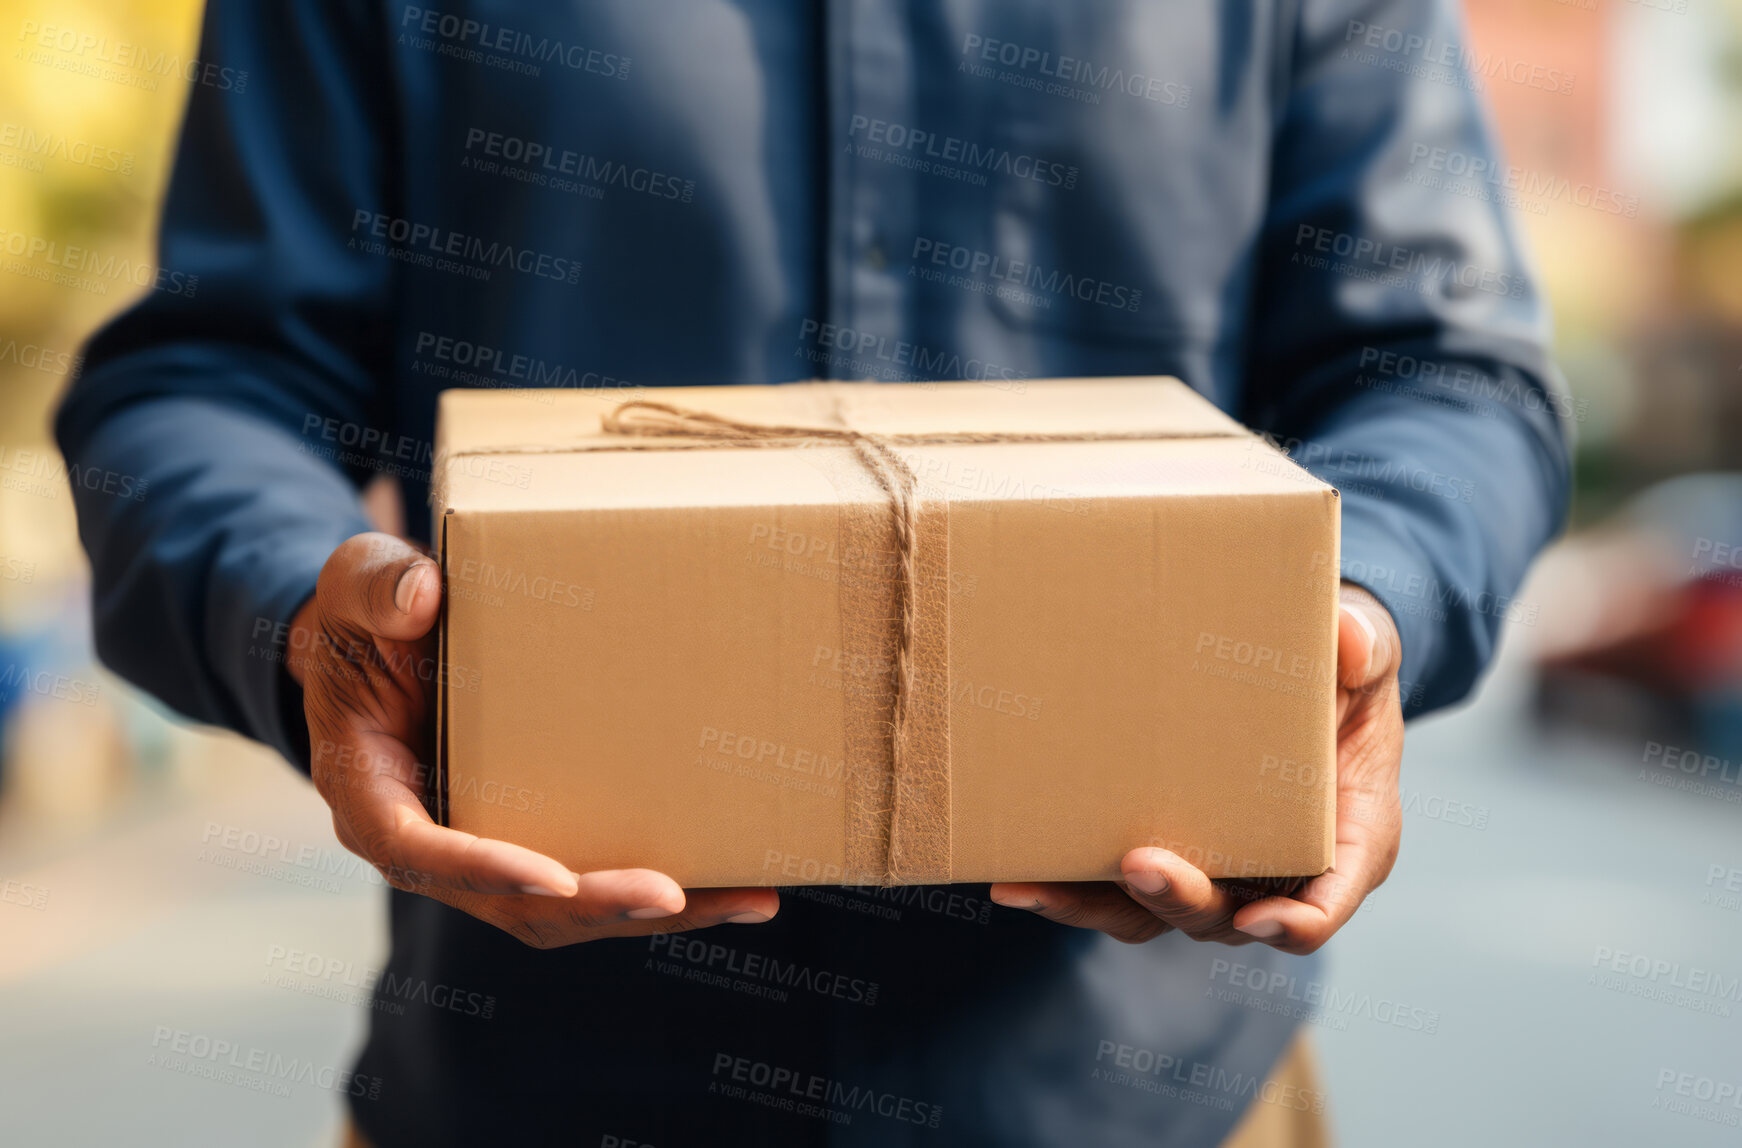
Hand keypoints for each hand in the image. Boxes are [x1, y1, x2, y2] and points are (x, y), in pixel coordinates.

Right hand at [290, 532, 777, 947]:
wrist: (377, 646)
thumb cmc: (363, 616)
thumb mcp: (357, 587)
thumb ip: (376, 588)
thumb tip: (424, 593)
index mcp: (373, 797)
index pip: (425, 856)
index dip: (488, 872)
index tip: (555, 878)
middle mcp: (430, 844)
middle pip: (514, 905)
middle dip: (595, 906)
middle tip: (673, 896)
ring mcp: (487, 848)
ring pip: (569, 908)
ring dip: (652, 912)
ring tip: (747, 898)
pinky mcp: (534, 837)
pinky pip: (597, 875)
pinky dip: (667, 886)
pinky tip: (743, 881)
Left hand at [989, 582, 1403, 953]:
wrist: (1304, 675)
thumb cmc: (1343, 672)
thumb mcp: (1367, 654)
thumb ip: (1365, 648)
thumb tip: (1346, 637)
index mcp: (1347, 838)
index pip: (1329, 900)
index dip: (1302, 921)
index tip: (1264, 919)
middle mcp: (1279, 874)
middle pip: (1228, 917)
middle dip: (1181, 899)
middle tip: (1140, 865)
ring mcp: (1215, 873)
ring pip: (1156, 916)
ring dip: (1096, 909)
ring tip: (1034, 888)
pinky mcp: (1164, 855)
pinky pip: (1115, 892)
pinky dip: (1069, 888)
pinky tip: (1015, 875)